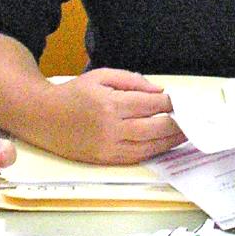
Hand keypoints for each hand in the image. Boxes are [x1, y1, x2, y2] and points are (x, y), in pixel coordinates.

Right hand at [48, 69, 183, 163]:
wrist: (42, 117)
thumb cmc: (72, 94)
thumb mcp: (101, 76)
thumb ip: (132, 81)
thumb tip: (158, 91)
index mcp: (110, 103)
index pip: (151, 104)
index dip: (171, 103)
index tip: (182, 102)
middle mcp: (111, 128)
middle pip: (156, 128)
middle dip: (178, 124)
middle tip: (192, 120)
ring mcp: (108, 147)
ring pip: (150, 146)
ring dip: (171, 140)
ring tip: (186, 134)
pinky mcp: (104, 159)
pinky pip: (137, 157)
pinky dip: (154, 151)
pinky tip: (164, 144)